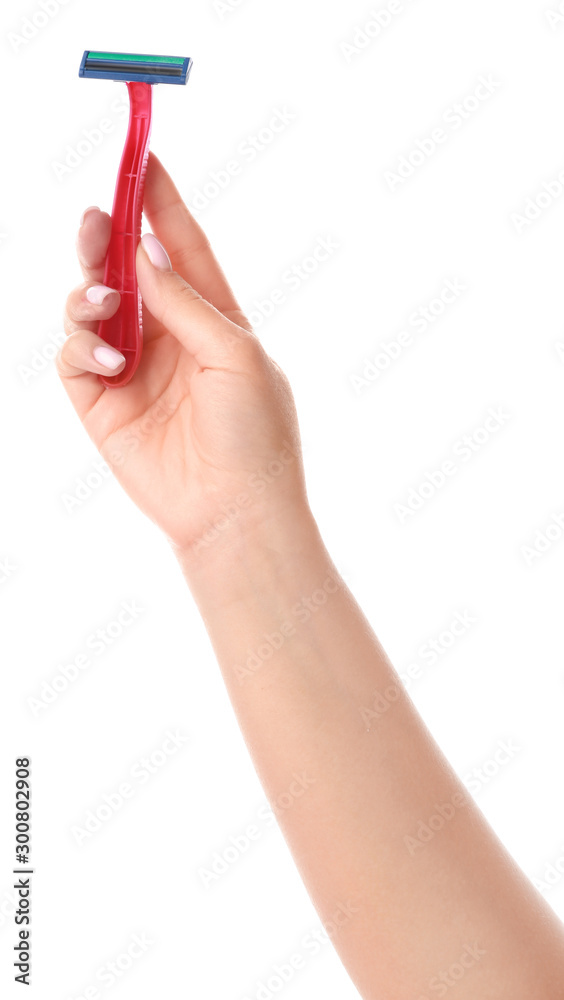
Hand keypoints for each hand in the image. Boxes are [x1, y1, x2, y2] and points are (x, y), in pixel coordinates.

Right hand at [57, 153, 308, 557]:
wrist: (233, 511)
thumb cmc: (255, 434)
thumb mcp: (235, 353)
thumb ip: (186, 300)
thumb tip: (144, 250)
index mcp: (211, 318)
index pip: (180, 248)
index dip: (161, 203)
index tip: (142, 156)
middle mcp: (168, 336)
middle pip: (124, 268)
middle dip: (105, 239)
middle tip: (95, 219)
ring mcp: (132, 367)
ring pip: (89, 304)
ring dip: (89, 291)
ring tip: (105, 303)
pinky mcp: (102, 402)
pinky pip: (73, 356)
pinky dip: (82, 347)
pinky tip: (109, 361)